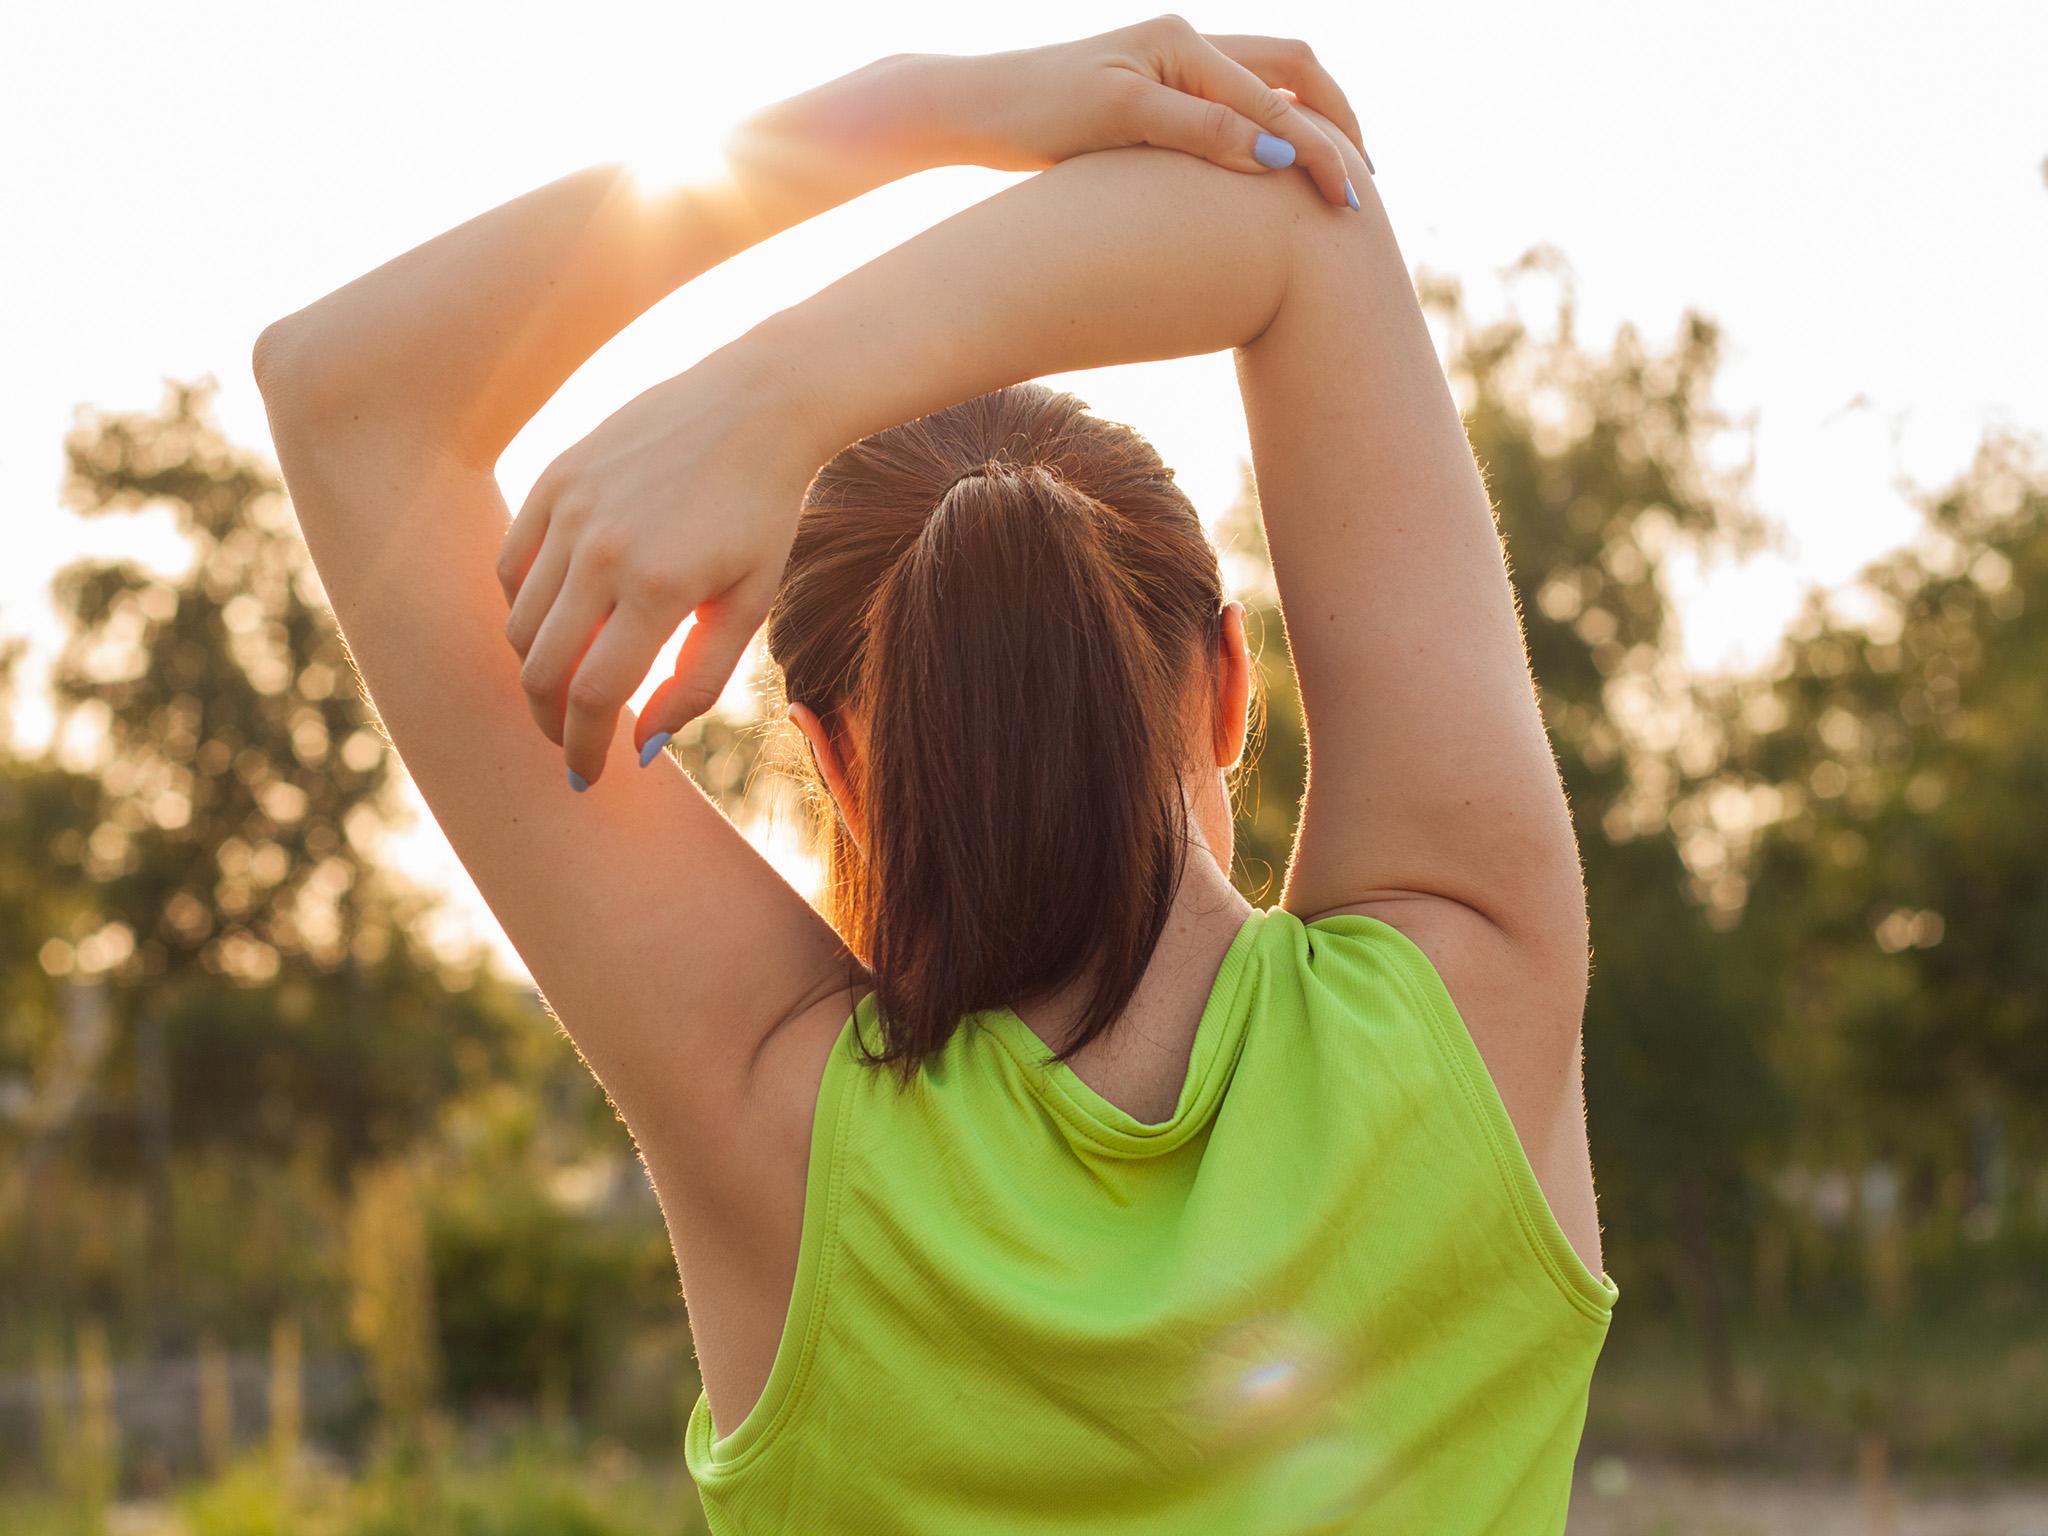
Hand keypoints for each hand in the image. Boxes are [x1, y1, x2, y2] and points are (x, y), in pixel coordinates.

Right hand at [496, 339, 824, 789]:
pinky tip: (557, 622)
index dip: (583, 748)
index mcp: (657, 588)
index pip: (592, 696)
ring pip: (519, 621)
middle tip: (571, 742)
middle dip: (551, 722)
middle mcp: (601, 549)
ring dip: (538, 667)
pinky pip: (511, 565)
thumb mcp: (748, 604)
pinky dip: (524, 607)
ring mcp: (569, 510)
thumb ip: (695, 681)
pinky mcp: (552, 480)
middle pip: (541, 668)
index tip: (588, 776)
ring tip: (572, 682)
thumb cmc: (760, 513)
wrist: (753, 405)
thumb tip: (641, 746)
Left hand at [945, 16, 1370, 207]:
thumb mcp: (1120, 122)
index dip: (1320, 152)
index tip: (1349, 204)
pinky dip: (1273, 131)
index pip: (1278, 99)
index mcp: (1183, 44)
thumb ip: (1199, 131)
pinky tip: (1278, 175)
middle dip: (1337, 125)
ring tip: (1335, 179)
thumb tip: (1278, 150)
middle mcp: (1187, 43)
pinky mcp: (1160, 90)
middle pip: (1295, 72)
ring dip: (1312, 125)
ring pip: (1271, 85)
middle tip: (1363, 186)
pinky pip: (1239, 104)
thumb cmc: (1037, 116)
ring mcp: (1175, 64)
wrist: (977, 108)